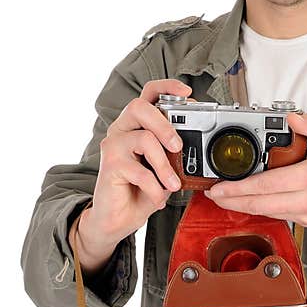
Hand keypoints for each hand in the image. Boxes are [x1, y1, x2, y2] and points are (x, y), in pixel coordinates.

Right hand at [73, 79, 188, 271]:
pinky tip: (158, 198)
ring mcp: (113, 146)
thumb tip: (198, 144)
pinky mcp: (109, 166)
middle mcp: (121, 130)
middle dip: (165, 124)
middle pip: (140, 107)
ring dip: (164, 165)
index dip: (167, 87)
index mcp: (136, 125)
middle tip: (178, 146)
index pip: (148, 94)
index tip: (187, 92)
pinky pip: (140, 171)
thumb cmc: (139, 191)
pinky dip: (155, 188)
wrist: (117, 219)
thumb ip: (174, 153)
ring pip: (144, 139)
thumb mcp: (164, 169)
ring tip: (173, 184)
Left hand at [205, 112, 306, 228]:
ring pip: (266, 211)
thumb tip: (290, 117)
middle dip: (232, 200)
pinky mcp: (305, 221)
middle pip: (260, 204)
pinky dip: (258, 207)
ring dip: (242, 205)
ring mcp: (306, 213)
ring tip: (223, 197)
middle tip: (213, 194)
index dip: (239, 188)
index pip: (267, 185)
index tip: (220, 187)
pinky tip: (245, 201)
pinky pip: (275, 214)